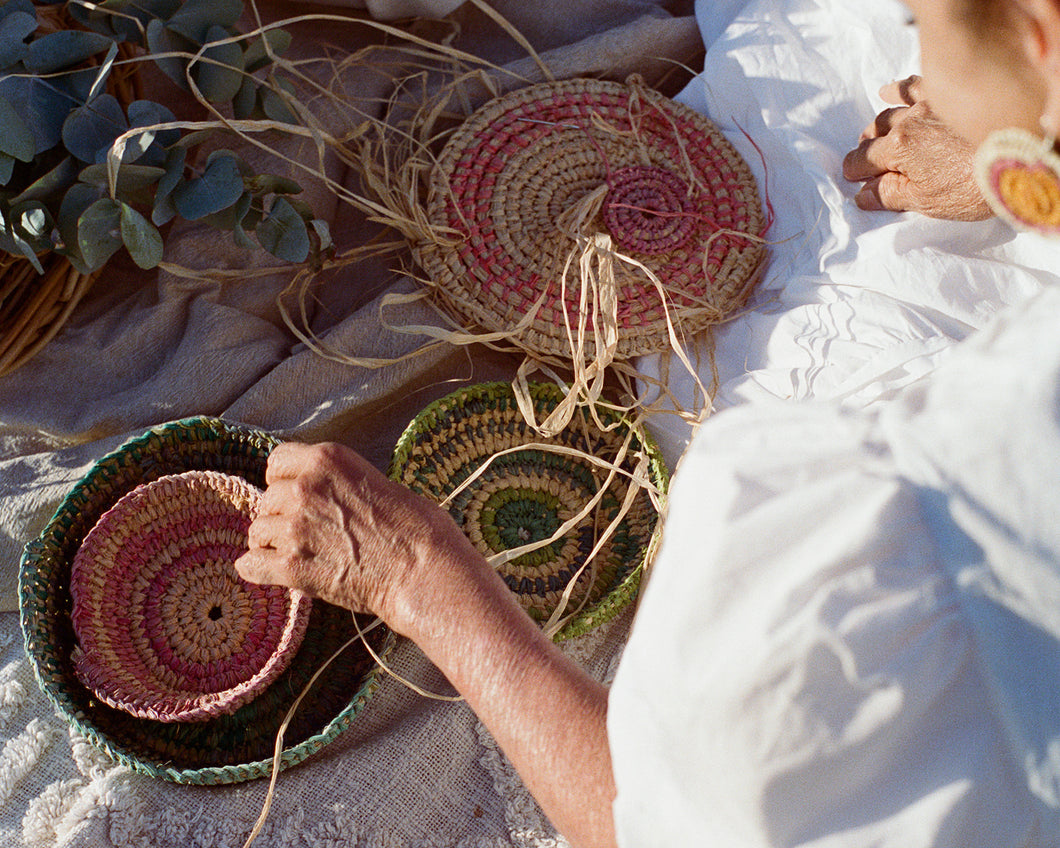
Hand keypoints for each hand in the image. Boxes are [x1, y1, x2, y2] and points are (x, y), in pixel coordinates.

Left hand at [235, 441, 486, 633]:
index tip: (294, 495)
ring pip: (257, 531)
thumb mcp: (379, 482)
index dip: (283, 480)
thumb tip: (328, 496)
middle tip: (304, 532)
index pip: (276, 461)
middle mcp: (305, 487)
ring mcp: (295, 527)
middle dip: (280, 515)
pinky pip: (250, 565)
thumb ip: (341, 483)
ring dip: (272, 543)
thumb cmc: (416, 528)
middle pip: (266, 498)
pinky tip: (272, 572)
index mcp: (328, 459)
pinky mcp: (291, 566)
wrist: (423, 570)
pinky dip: (257, 569)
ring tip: (297, 554)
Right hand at [842, 75, 992, 220]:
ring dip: (878, 124)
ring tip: (874, 135)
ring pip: (891, 110)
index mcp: (898, 149)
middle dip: (867, 149)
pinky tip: (886, 92)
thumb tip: (862, 195)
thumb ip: (889, 195)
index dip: (855, 173)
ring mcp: (930, 105)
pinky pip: (915, 84)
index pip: (861, 160)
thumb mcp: (926, 201)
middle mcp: (909, 122)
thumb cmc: (973, 185)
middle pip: (874, 134)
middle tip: (870, 164)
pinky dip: (897, 89)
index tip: (854, 181)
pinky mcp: (950, 96)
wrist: (1018, 159)